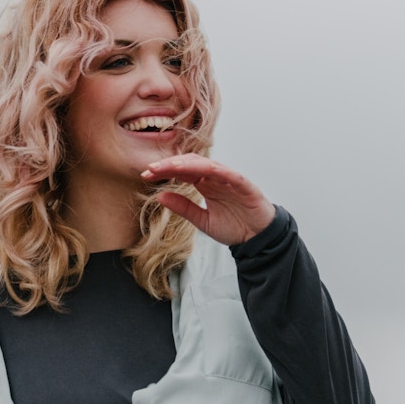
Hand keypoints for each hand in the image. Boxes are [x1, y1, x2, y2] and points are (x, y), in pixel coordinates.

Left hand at [142, 153, 275, 245]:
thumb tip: (159, 196)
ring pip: (207, 165)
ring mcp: (230, 180)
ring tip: (169, 166)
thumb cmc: (234, 226)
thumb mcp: (202, 220)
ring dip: (187, 164)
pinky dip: (216, 170)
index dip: (163, 171)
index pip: (181, 172)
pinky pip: (230, 175)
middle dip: (169, 165)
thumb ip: (183, 208)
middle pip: (190, 164)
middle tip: (150, 169)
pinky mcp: (245, 186)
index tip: (145, 174)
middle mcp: (216, 179)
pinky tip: (201, 169)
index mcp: (205, 184)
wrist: (259, 239)